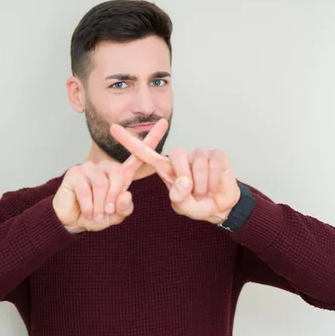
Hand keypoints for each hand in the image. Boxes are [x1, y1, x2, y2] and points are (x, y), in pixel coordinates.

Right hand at [53, 119, 168, 232]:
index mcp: (120, 175)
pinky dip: (88, 207)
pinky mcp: (74, 173)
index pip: (138, 156)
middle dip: (113, 197)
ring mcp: (89, 168)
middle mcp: (106, 167)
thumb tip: (125, 195)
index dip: (152, 139)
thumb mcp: (115, 216)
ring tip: (95, 214)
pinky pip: (86, 191)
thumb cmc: (96, 216)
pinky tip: (86, 211)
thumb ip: (124, 208)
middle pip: (118, 173)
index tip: (164, 121)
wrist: (73, 221)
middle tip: (107, 213)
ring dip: (99, 206)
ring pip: (102, 184)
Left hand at [110, 124, 240, 223]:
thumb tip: (184, 181)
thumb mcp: (184, 207)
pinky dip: (213, 180)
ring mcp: (199, 154)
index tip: (113, 128)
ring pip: (197, 162)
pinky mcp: (216, 155)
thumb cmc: (197, 205)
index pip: (145, 153)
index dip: (130, 142)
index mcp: (167, 169)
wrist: (221, 207)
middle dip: (184, 175)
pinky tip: (214, 187)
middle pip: (176, 154)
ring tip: (203, 193)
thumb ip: (180, 198)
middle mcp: (181, 158)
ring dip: (202, 184)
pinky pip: (213, 164)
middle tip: (192, 192)